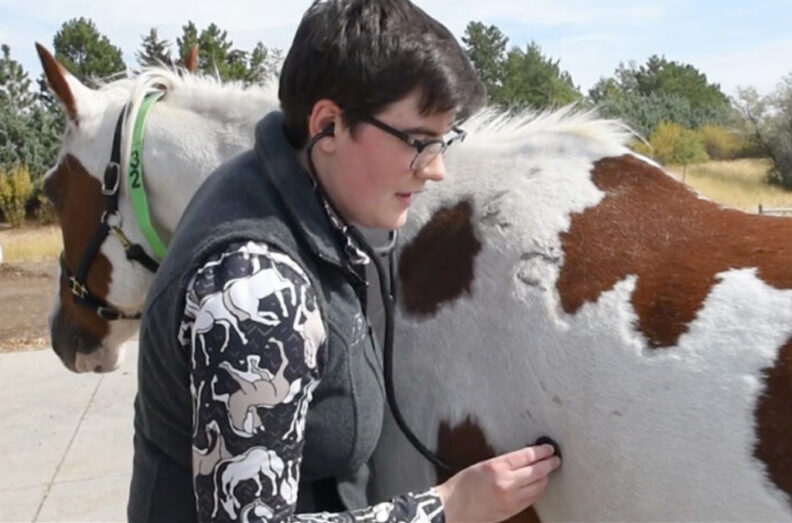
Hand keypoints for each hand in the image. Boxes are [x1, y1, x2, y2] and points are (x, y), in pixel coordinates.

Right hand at [435, 443, 560, 522]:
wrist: (452, 509)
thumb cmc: (461, 487)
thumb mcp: (481, 465)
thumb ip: (502, 463)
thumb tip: (522, 460)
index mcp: (496, 467)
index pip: (527, 456)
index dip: (542, 451)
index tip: (548, 448)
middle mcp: (506, 483)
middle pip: (538, 471)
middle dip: (550, 464)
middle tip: (555, 459)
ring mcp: (510, 499)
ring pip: (538, 487)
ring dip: (545, 478)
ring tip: (548, 472)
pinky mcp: (511, 510)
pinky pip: (531, 499)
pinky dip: (537, 490)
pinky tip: (538, 486)